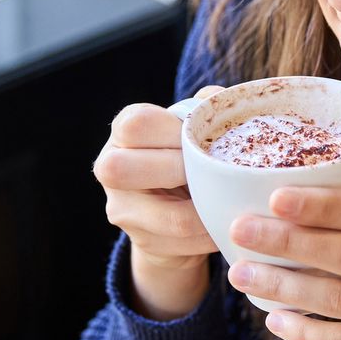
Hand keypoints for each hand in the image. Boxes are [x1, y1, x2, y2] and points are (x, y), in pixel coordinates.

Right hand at [93, 85, 222, 268]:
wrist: (176, 208)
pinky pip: (186, 241)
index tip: (203, 141)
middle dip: (182, 171)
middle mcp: (110, 167)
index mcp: (125, 129)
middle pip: (124, 169)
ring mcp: (121, 208)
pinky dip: (213, 233)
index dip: (175, 132)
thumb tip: (219, 97)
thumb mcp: (192, 129)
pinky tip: (226, 221)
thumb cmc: (187, 154)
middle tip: (212, 172)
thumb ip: (204, 111)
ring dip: (210, 210)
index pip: (138, 124)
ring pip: (170, 217)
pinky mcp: (142, 240)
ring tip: (231, 201)